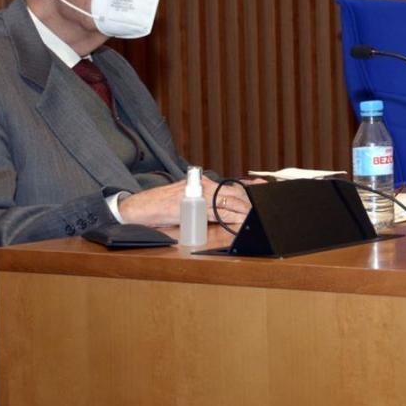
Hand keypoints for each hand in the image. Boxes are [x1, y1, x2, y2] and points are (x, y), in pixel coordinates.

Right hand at [116, 178, 252, 226]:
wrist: (139, 207)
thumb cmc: (161, 205)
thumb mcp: (186, 199)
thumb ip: (204, 201)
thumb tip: (222, 208)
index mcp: (203, 184)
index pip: (232, 186)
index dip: (250, 189)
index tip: (266, 188)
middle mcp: (203, 186)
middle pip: (233, 195)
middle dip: (249, 203)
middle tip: (263, 210)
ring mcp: (197, 195)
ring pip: (227, 203)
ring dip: (243, 211)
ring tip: (255, 217)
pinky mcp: (191, 207)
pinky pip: (214, 213)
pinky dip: (229, 217)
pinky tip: (239, 221)